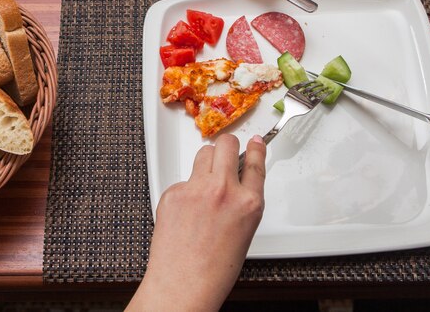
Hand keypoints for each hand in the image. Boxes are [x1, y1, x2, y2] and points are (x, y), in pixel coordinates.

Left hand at [127, 133, 266, 311]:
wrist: (182, 287)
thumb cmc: (214, 270)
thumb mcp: (245, 231)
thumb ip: (244, 201)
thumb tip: (238, 180)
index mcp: (248, 203)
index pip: (255, 162)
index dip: (256, 148)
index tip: (255, 141)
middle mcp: (224, 190)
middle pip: (227, 143)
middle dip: (227, 147)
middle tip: (225, 155)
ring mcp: (197, 189)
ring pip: (203, 154)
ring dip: (207, 163)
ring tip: (205, 184)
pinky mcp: (173, 192)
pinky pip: (183, 179)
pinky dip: (186, 190)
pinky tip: (186, 211)